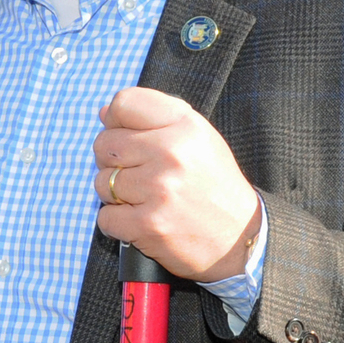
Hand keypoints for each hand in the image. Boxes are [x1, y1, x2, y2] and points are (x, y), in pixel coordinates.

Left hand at [92, 88, 260, 281]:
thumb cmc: (214, 186)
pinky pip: (104, 217)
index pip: (124, 104)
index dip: (115, 121)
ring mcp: (159, 189)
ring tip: (145, 199)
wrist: (241, 238)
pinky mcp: (149, 224)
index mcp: (185, 125)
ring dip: (115, 195)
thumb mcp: (198, 140)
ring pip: (102, 182)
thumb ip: (154, 121)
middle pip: (105, 144)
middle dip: (112, 162)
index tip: (123, 135)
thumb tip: (103, 113)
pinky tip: (141, 220)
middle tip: (138, 175)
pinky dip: (116, 223)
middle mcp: (172, 152)